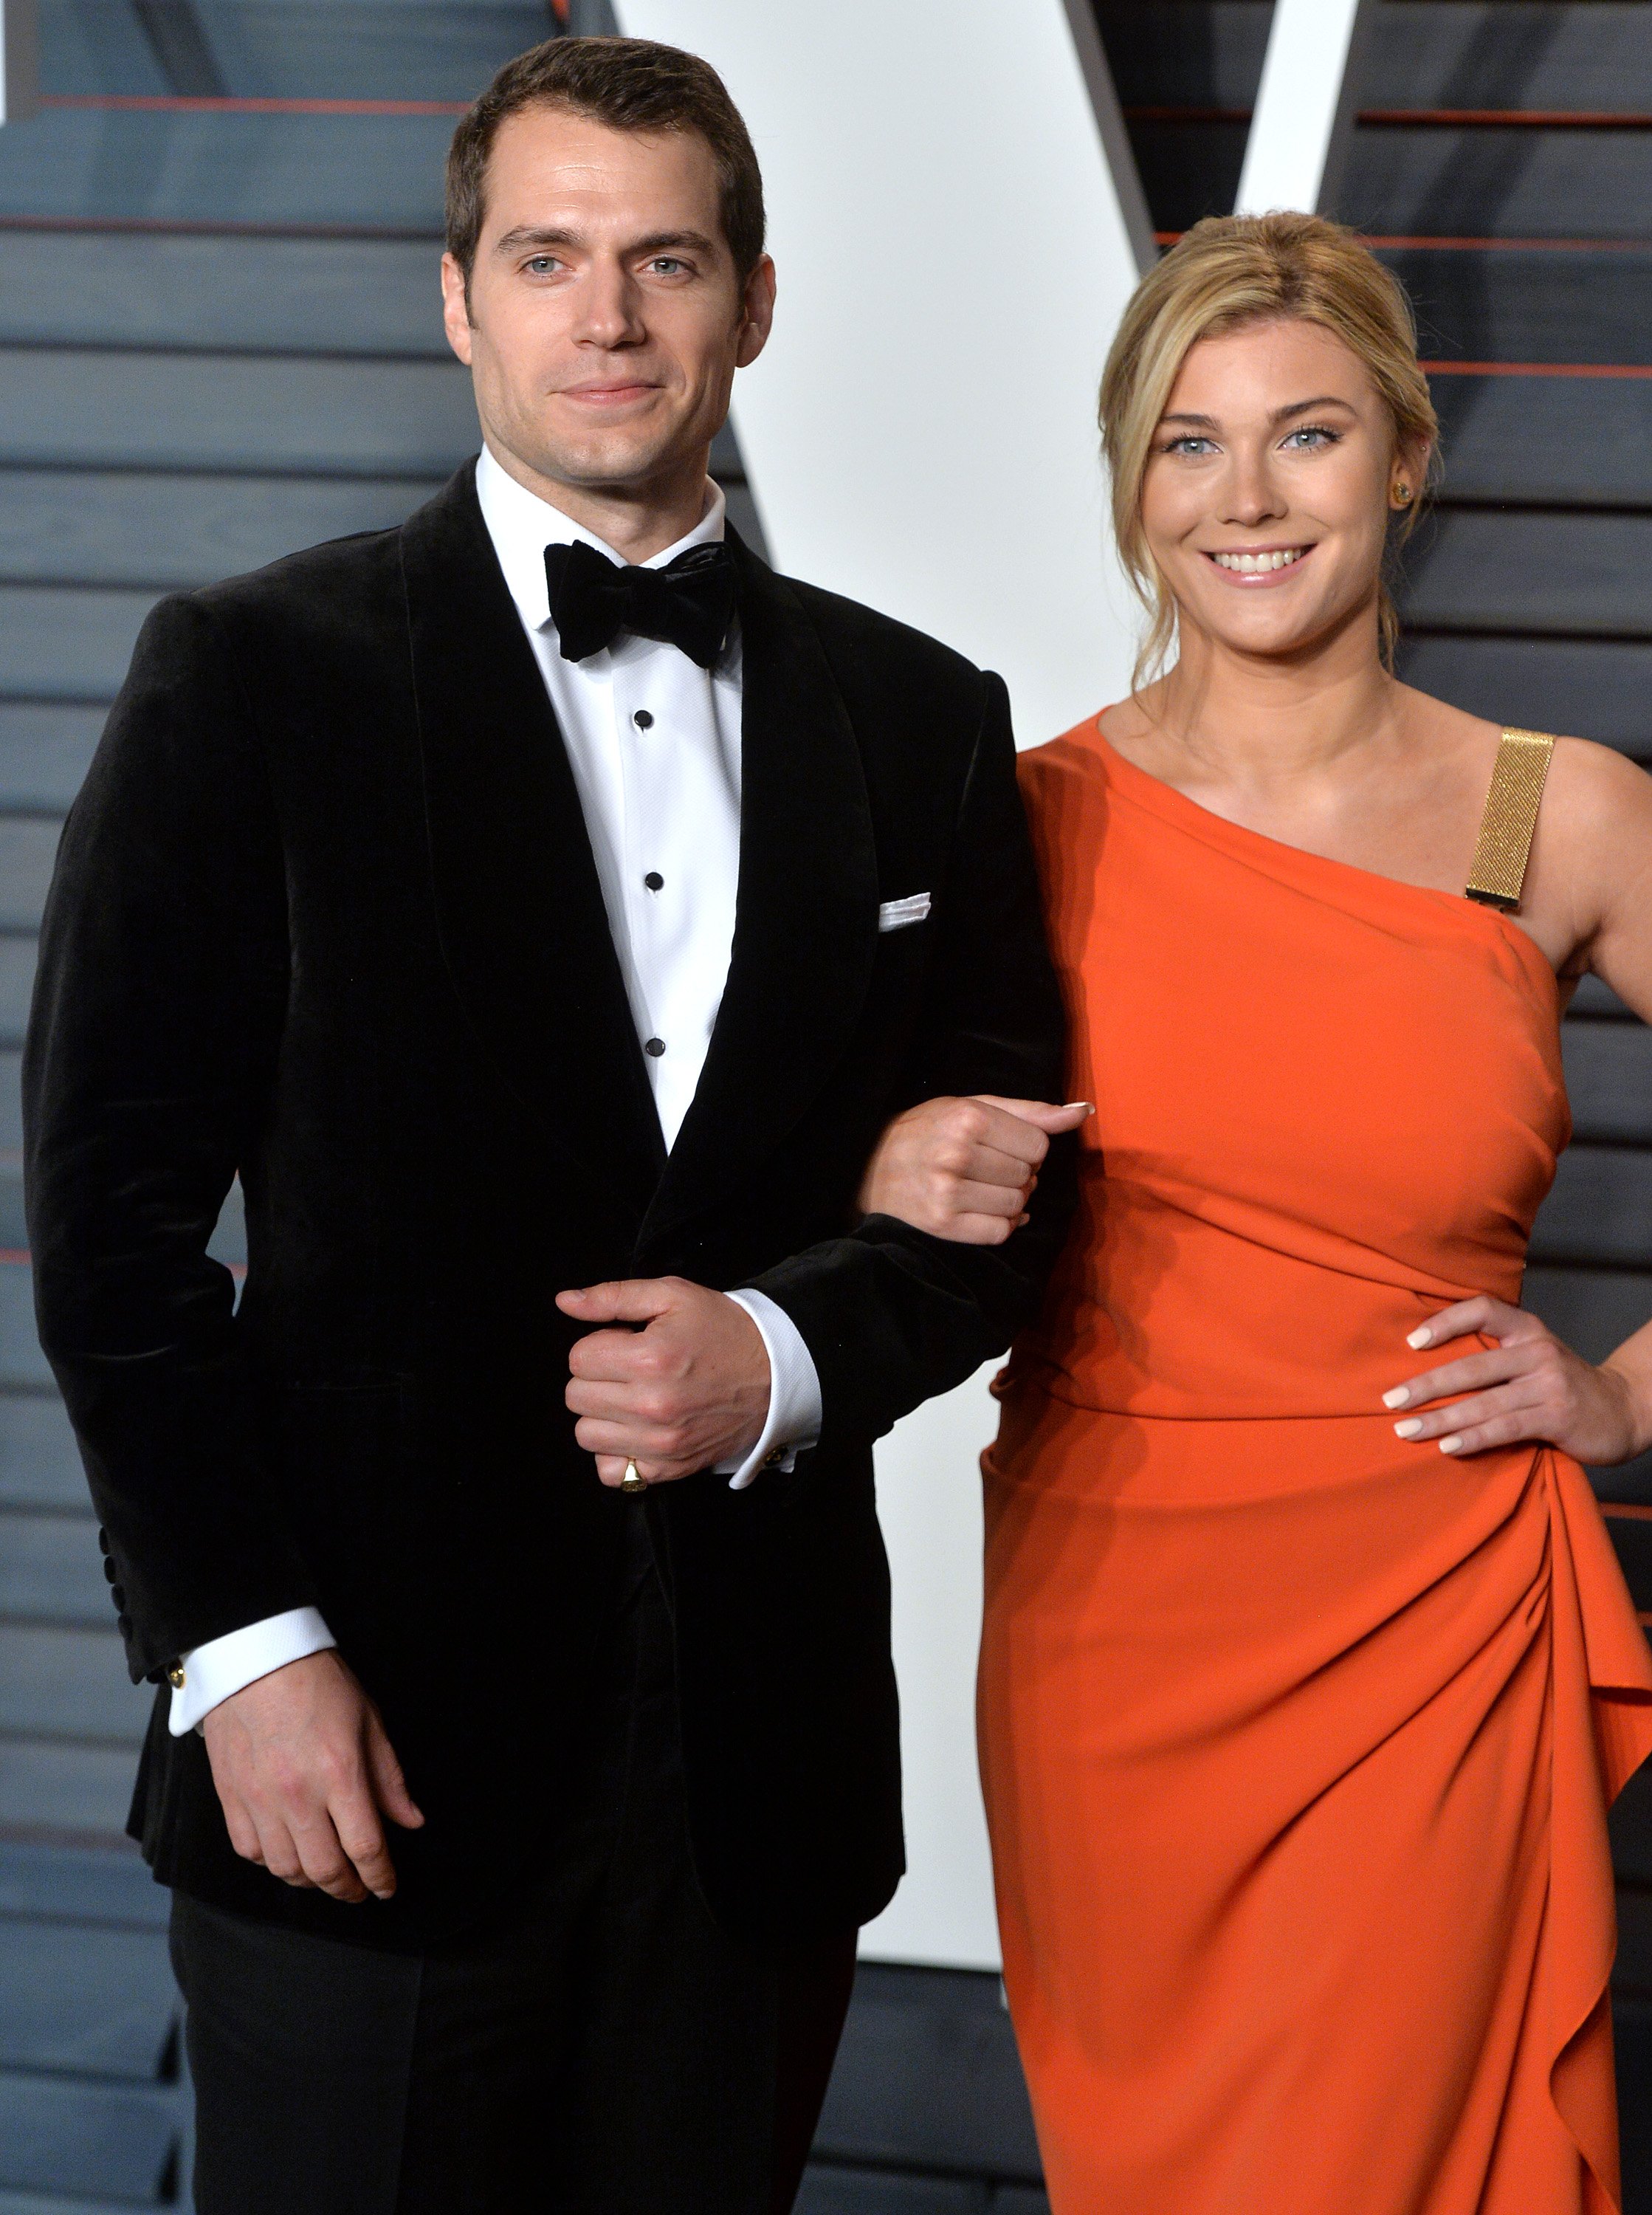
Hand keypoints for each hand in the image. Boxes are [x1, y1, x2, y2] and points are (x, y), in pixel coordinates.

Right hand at [201, 1649, 423, 1903]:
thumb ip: (390, 1779)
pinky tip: (287, 1855)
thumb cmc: (317, 1683)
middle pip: (325, 1870)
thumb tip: (411, 1821)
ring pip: (286, 1868)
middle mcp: (298, 1796)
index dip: (380, 1877)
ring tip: (326, 1874)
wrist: (255, 1659)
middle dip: (348, 1889)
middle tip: (359, 1890)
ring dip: (311, 1880)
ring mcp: (259, 1800)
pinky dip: (272, 1863)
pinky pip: (251, 1851)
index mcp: (340, 1774)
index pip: (366, 1848)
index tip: (387, 1887)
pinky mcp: (231, 1798)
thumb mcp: (369, 1722)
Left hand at [556, 1277, 770, 1486]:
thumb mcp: (673, 1296)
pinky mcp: (669, 1468)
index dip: (599, 1345)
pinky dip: (615, 1454)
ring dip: (601, 1415)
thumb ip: (613, 1296)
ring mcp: (660, 1443)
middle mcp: (652, 1406)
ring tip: (632, 1398)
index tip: (625, 1344)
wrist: (776, 1372)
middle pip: (576, 1396)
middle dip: (596, 1377)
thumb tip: (565, 1302)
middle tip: (629, 1369)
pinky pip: (611, 1472)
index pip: (578, 1358)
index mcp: (650, 1358)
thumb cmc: (723, 1330)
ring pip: (586, 1435)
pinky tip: (635, 1431)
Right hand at [856, 1095, 1092, 1244]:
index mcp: (967, 1118)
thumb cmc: (927, 1132)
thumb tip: (1084, 1111)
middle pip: (1029, 1175)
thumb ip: (1030, 1111)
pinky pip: (1000, 1232)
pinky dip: (999, 1225)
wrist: (868, 1169)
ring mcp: (947, 1192)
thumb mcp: (972, 1108)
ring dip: (1009, 1201)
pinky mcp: (943, 1224)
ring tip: (981, 1189)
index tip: (1001, 1147)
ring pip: (1017, 1205)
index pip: (1039, 1144)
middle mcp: (957, 1154)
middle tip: (986, 1168)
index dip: (1027, 1148)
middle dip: (1017, 1174)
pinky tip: (980, 1211)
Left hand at [1383, 1294, 1648, 1463]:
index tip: (1412, 1342)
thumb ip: (1494, 1353)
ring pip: (1484, 1403)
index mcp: (1527, 1329)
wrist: (1621, 1410)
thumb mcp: (1532, 1355)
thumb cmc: (1560, 1383)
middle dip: (1425, 1385)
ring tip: (1406, 1430)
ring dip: (1440, 1420)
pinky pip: (1505, 1429)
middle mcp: (1538, 1351)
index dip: (1445, 1321)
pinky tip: (1447, 1447)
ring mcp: (1549, 1385)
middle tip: (1390, 1400)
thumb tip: (1425, 1362)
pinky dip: (1473, 1439)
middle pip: (1472, 1366)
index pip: (1483, 1310)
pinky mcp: (1557, 1418)